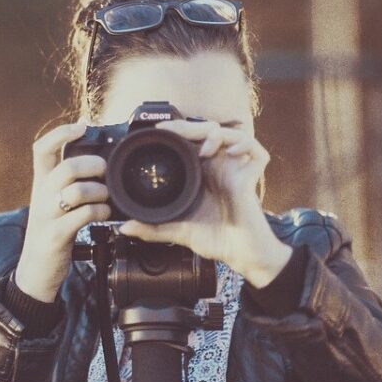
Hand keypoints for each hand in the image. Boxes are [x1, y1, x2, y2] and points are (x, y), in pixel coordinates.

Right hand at [13, 122, 112, 301]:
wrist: (36, 270)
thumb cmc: (52, 231)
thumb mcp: (54, 202)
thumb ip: (68, 181)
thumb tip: (97, 157)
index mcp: (41, 183)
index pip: (42, 148)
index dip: (61, 133)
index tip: (82, 127)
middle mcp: (41, 196)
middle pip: (66, 167)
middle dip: (92, 165)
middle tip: (105, 172)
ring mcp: (46, 216)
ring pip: (75, 191)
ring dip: (99, 192)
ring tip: (106, 198)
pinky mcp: (55, 236)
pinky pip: (81, 216)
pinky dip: (98, 213)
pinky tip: (104, 215)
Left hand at [117, 119, 291, 287]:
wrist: (240, 255)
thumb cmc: (216, 240)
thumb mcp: (178, 231)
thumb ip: (152, 228)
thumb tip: (124, 228)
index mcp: (202, 174)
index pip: (191, 142)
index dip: (178, 130)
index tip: (159, 130)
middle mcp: (219, 167)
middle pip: (208, 132)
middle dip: (191, 126)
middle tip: (173, 130)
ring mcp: (236, 170)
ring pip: (231, 135)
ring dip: (216, 134)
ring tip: (204, 149)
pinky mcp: (252, 177)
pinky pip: (256, 152)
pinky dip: (245, 145)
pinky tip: (231, 152)